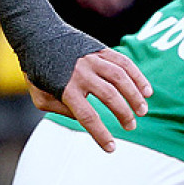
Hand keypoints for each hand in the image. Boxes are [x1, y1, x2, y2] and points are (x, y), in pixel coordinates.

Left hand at [29, 47, 150, 152]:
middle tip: (131, 126)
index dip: (101, 134)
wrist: (37, 36)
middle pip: (109, 96)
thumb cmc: (37, 71)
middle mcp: (82, 73)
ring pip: (120, 78)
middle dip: (124, 114)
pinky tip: (146, 90)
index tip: (111, 148)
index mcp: (66, 88)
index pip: (88, 116)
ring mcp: (92, 59)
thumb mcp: (39, 97)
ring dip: (135, 95)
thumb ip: (59, 110)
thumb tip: (81, 117)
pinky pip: (123, 62)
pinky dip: (137, 76)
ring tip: (142, 110)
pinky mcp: (100, 49)